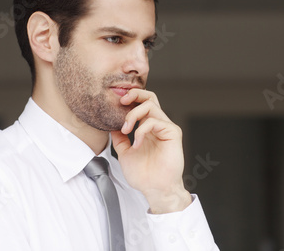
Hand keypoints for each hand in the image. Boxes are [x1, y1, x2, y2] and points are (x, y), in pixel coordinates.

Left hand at [111, 89, 191, 213]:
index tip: (115, 105)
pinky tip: (137, 144)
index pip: (141, 104)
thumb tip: (111, 126)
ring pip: (150, 105)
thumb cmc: (143, 175)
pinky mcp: (173, 132)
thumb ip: (120, 139)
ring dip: (133, 114)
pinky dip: (141, 130)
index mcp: (148, 128)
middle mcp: (158, 124)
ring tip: (125, 129)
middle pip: (150, 97)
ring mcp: (166, 127)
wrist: (155, 190)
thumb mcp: (124, 153)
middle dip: (134, 94)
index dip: (130, 100)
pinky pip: (155, 121)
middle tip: (121, 101)